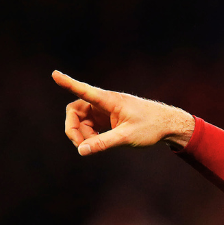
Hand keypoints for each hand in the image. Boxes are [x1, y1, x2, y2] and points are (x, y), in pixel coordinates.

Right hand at [53, 70, 193, 155]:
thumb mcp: (126, 137)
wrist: (169, 125)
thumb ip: (103, 143)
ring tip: (96, 146)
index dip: (68, 83)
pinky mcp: (108, 118)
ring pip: (82, 120)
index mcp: (109, 100)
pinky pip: (91, 125)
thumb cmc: (151, 127)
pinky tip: (99, 143)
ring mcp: (105, 110)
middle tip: (80, 146)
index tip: (54, 74)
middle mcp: (104, 102)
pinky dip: (91, 135)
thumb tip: (81, 151)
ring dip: (83, 134)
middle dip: (74, 128)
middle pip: (75, 110)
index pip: (84, 90)